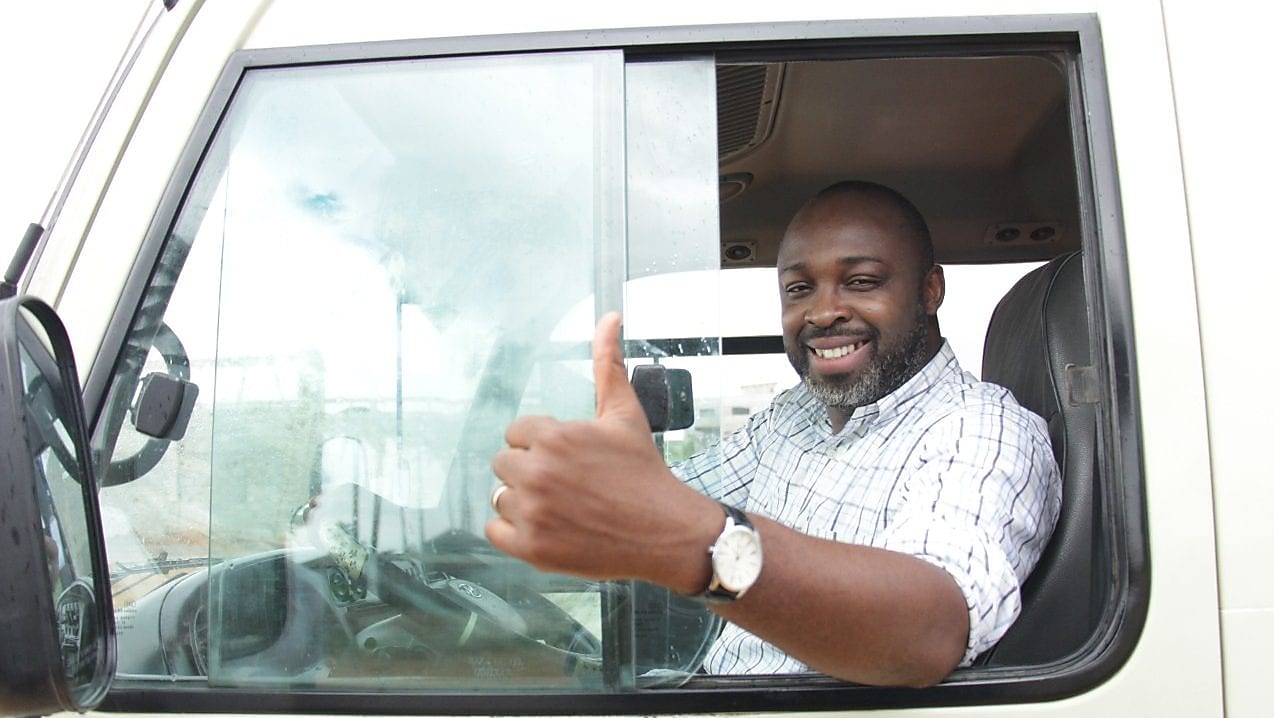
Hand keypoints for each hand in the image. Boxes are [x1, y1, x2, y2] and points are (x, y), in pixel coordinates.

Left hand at [486, 312, 716, 590]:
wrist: (666, 531)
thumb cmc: (644, 471)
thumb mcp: (624, 413)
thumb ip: (607, 364)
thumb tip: (610, 317)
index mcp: (553, 436)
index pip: (516, 434)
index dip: (541, 445)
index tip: (569, 459)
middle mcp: (537, 472)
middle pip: (503, 464)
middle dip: (530, 471)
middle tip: (567, 484)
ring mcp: (532, 513)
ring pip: (500, 497)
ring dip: (524, 501)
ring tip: (561, 506)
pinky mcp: (531, 548)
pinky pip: (494, 531)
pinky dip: (514, 532)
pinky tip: (546, 526)